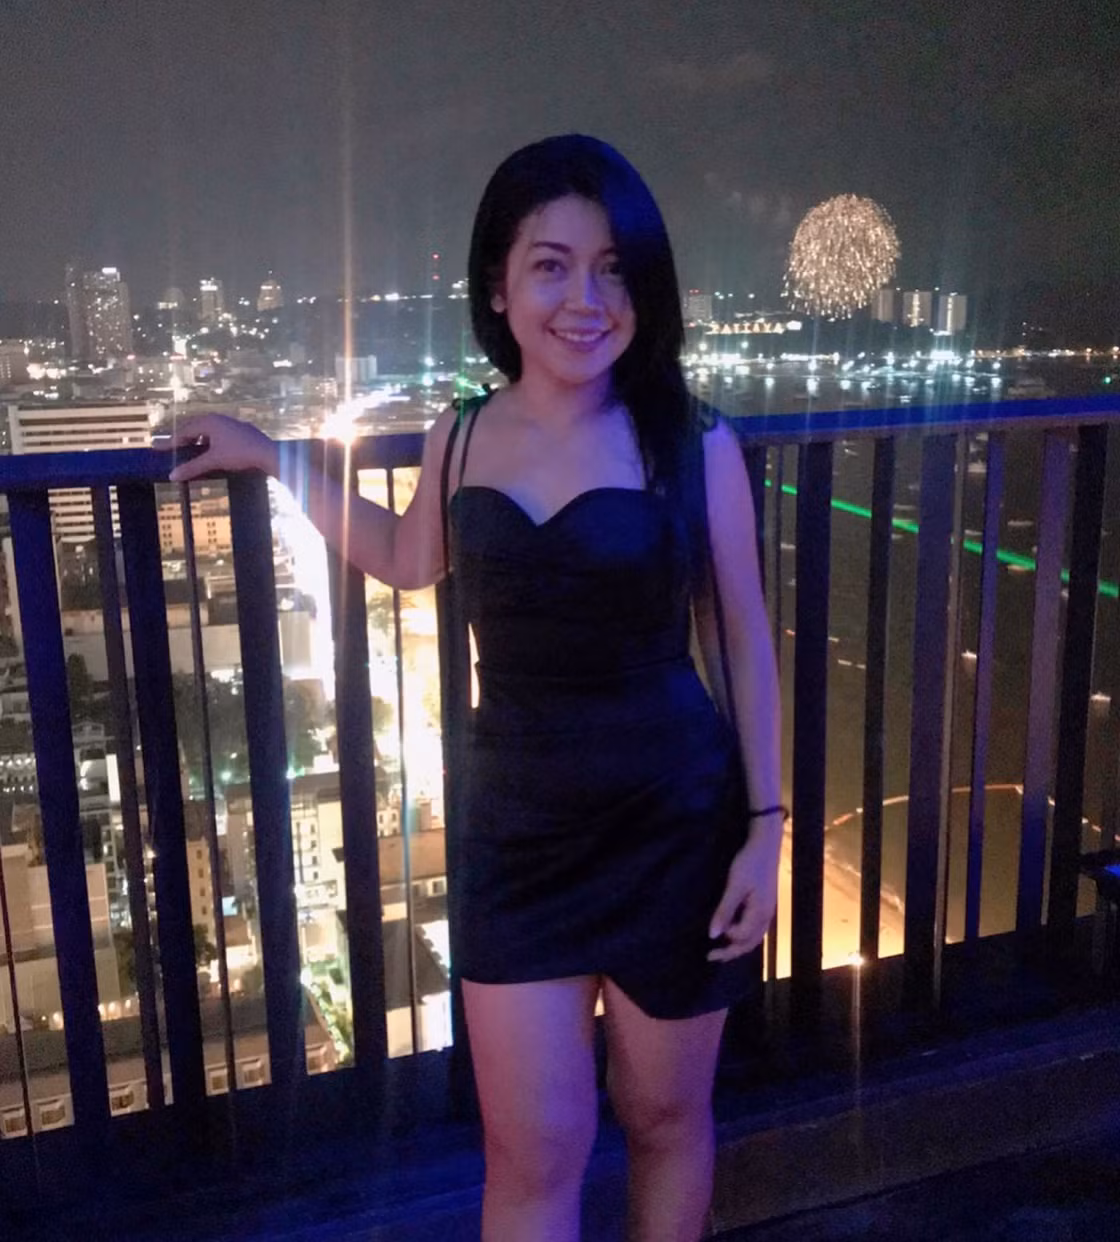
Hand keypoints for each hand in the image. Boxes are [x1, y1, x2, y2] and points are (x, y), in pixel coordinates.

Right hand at [160, 414, 277, 482]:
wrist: (268, 453)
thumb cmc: (239, 453)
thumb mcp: (214, 461)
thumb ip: (193, 467)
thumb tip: (172, 475)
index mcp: (209, 421)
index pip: (184, 431)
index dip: (171, 442)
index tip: (160, 449)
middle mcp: (219, 418)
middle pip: (195, 428)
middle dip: (183, 439)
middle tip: (173, 449)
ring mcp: (231, 423)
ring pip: (208, 430)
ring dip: (198, 440)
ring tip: (191, 452)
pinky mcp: (240, 431)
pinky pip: (219, 434)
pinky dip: (211, 442)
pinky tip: (212, 452)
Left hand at [707, 827, 781, 962]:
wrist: (766, 845)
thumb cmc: (750, 863)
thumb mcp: (735, 886)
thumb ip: (725, 911)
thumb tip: (713, 935)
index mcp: (760, 913)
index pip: (742, 936)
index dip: (727, 937)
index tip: (711, 932)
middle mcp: (766, 917)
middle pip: (750, 943)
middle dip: (731, 952)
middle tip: (710, 957)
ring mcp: (767, 911)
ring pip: (754, 938)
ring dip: (738, 946)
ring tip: (721, 952)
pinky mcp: (765, 905)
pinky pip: (755, 929)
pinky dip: (744, 936)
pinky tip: (734, 933)